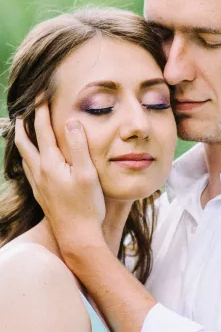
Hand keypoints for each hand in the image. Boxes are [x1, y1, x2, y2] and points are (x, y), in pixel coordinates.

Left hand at [14, 103, 105, 253]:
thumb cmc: (87, 206)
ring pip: (23, 157)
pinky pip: (28, 170)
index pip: (43, 130)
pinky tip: (32, 162)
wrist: (77, 236)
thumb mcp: (87, 174)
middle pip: (24, 142)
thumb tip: (71, 122)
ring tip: (23, 132)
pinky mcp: (41, 195)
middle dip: (23, 124)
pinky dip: (27, 158)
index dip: (41, 111)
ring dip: (22, 141)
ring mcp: (38, 185)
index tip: (40, 96)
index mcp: (51, 163)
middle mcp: (40, 172)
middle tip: (24, 111)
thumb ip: (78, 146)